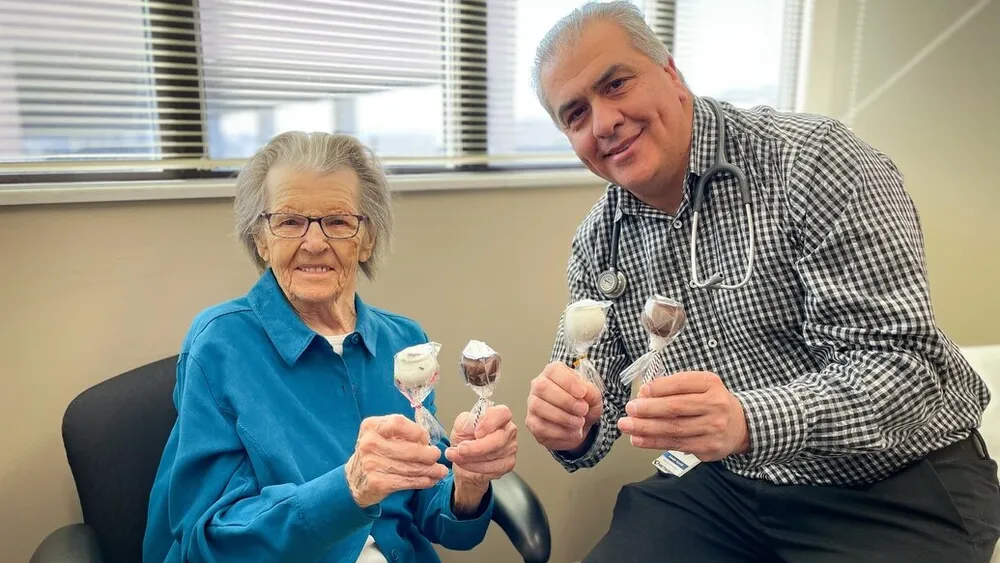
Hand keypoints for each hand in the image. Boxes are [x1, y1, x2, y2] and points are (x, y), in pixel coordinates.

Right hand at [346, 415, 448, 507]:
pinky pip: (406, 481)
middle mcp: (369, 443)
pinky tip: (430, 480)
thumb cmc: (375, 453)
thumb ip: (401, 433)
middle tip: (437, 456)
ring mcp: (371, 464)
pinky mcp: (377, 482)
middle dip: (428, 454)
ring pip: (410, 467)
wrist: (354, 479)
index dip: (417, 432)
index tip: (426, 439)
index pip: (399, 423)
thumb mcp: (381, 435)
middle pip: (408, 449)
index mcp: (371, 426)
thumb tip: (428, 442)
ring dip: (429, 470)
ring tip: (440, 471)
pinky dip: (422, 481)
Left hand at [445, 405, 517, 489]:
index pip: (503, 413)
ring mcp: (510, 448)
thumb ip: (467, 422)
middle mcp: (508, 431)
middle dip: (476, 447)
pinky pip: (492, 468)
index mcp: (498, 416)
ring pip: (493, 455)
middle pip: (499, 439)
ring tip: (457, 456)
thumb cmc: (465, 438)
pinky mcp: (508, 464)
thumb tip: (474, 426)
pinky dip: (475, 467)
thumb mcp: (461, 426)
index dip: (490, 422)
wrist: (463, 458)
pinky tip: (466, 464)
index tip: (476, 432)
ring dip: (470, 458)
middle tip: (460, 449)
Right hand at [525, 361, 602, 451]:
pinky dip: (559, 431)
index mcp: (553, 373)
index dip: (568, 381)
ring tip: (579, 422)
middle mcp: (538, 385)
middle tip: (583, 410)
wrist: (579, 426)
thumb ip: (591, 392)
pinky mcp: (532, 422)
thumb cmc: (582, 405)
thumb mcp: (593, 397)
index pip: (554, 370)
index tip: (582, 393)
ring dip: (562, 417)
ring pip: (538, 406)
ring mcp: (532, 404)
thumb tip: (585, 392)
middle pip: (543, 387)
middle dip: (566, 401)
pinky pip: (540, 426)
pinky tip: (571, 432)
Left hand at [617, 371, 749, 461]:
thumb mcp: (699, 386)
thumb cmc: (711, 402)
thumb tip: (643, 395)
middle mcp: (715, 405)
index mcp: (711, 383)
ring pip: (673, 429)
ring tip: (627, 426)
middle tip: (629, 409)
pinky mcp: (708, 447)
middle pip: (675, 408)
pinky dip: (654, 442)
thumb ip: (673, 388)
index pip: (680, 383)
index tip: (641, 392)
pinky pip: (676, 444)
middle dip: (647, 409)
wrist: (741, 426)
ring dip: (645, 428)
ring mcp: (713, 428)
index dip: (658, 388)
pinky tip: (638, 439)